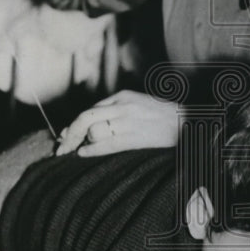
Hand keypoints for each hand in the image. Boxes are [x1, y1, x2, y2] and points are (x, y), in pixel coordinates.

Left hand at [55, 90, 180, 156]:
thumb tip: (91, 127)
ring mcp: (128, 121)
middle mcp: (122, 106)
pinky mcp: (135, 136)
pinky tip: (83, 153)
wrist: (187, 122)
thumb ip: (116, 110)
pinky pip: (107, 144)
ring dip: (85, 142)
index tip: (64, 135)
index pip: (90, 109)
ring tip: (79, 149)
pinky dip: (92, 149)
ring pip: (94, 131)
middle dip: (70, 134)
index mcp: (122, 96)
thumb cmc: (163, 116)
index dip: (73, 124)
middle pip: (85, 118)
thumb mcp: (137, 104)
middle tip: (62, 147)